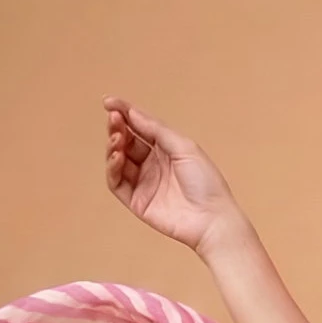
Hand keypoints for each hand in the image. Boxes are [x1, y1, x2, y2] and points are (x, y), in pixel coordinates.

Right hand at [102, 95, 244, 252]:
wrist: (212, 219)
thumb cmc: (206, 183)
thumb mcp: (184, 147)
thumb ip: (156, 130)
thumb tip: (131, 112)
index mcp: (167, 149)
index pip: (140, 127)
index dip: (124, 113)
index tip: (109, 102)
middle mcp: (153, 164)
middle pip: (126, 141)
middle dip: (117, 128)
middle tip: (113, 119)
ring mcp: (144, 183)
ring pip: (118, 160)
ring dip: (113, 146)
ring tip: (117, 139)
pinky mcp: (137, 202)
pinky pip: (117, 182)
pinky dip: (112, 168)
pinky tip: (117, 156)